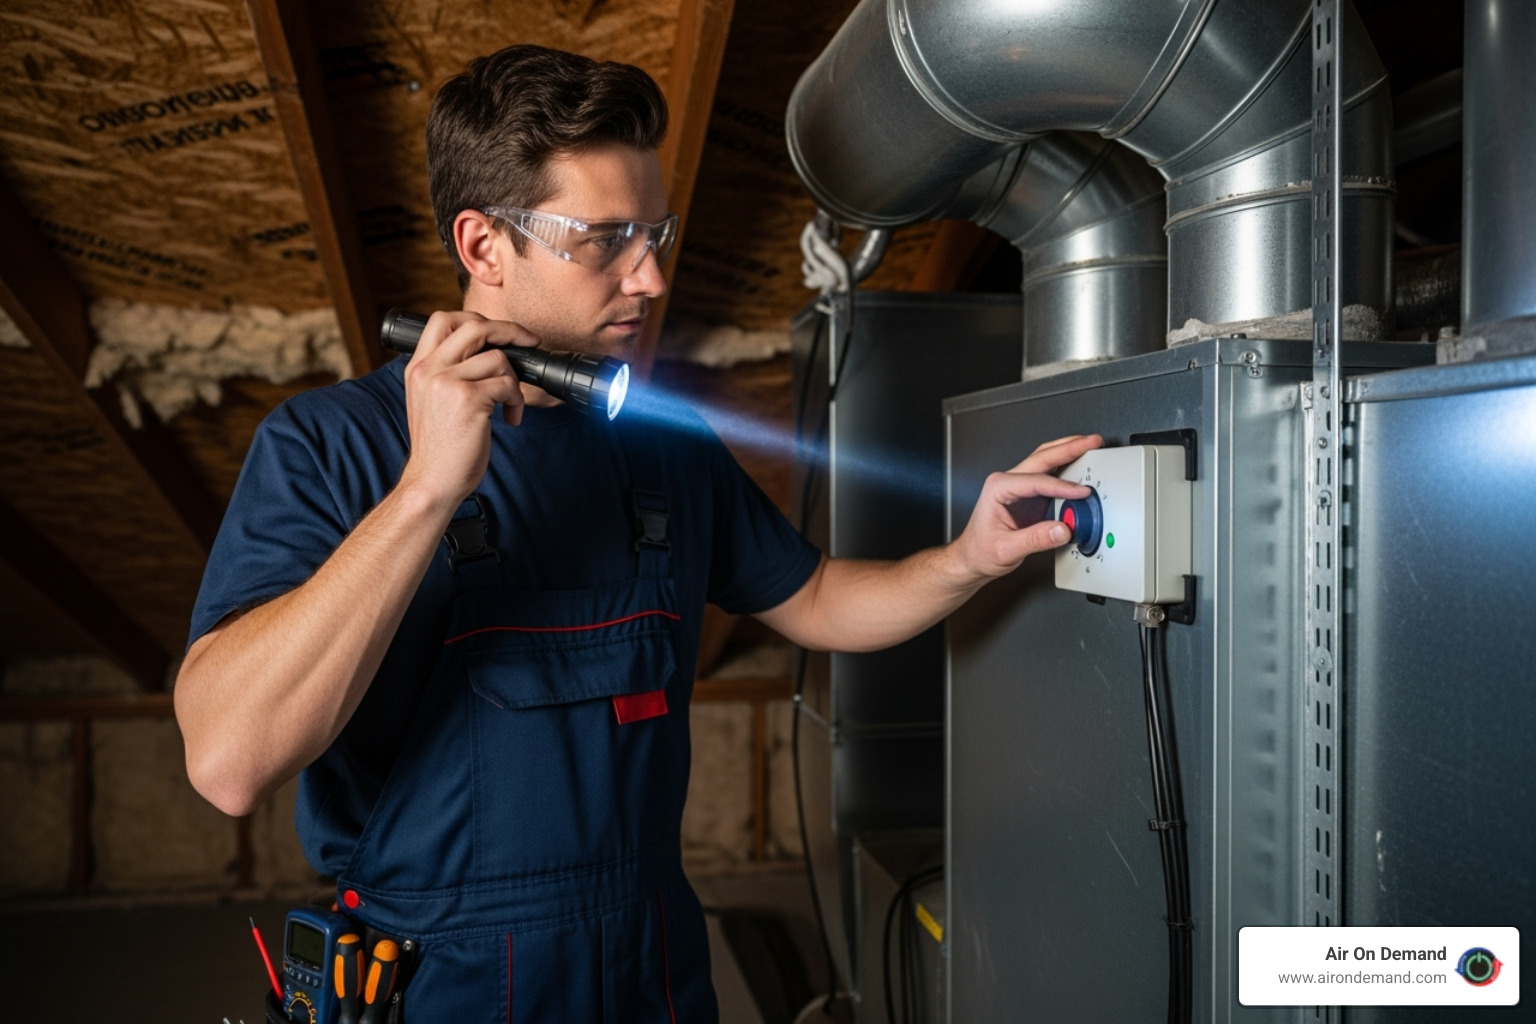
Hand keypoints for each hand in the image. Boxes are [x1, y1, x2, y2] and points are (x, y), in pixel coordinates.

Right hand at [397, 310, 538, 505]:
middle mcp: (428, 369)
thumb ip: (449, 372)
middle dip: (510, 331)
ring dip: (514, 382)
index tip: (502, 332)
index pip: (444, 319)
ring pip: (498, 358)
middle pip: (475, 326)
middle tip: (530, 343)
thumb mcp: (432, 400)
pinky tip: (509, 418)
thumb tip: (489, 351)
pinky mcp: (468, 399)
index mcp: (418, 367)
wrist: (432, 481)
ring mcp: (446, 382)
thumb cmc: (440, 446)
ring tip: (509, 405)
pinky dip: (516, 401)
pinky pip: (507, 384)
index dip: (478, 318)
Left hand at [953, 433, 1103, 578]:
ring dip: (1069, 449)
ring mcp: (1019, 485)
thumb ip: (1036, 540)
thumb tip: (1063, 530)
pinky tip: (1081, 462)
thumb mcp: (1006, 550)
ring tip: (1090, 444)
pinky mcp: (1029, 494)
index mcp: (998, 488)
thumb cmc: (980, 550)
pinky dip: (1068, 465)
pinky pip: (1050, 474)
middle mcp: (1007, 481)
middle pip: (1043, 457)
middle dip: (1070, 447)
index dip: (1062, 486)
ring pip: (1046, 458)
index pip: (1036, 481)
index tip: (1081, 492)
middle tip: (1092, 441)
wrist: (972, 557)